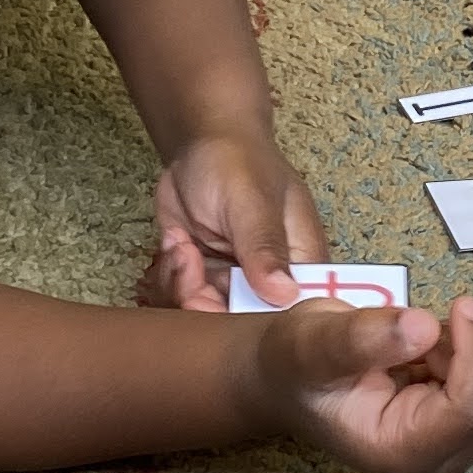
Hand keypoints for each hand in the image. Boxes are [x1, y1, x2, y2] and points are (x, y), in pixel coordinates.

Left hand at [139, 129, 327, 313]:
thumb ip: (265, 246)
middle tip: (190, 266)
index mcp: (302, 266)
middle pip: (242, 326)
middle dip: (206, 305)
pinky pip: (182, 302)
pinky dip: (170, 277)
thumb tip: (284, 294)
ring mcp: (234, 285)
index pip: (293, 317)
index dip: (256, 322)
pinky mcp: (203, 281)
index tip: (221, 300)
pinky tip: (175, 242)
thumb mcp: (252, 200)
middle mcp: (271, 283)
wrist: (201, 145)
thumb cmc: (238, 162)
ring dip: (182, 287)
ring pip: (206, 318)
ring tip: (181, 246)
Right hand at [253, 297, 472, 472]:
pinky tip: (428, 352)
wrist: (296, 376)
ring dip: (469, 342)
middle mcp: (441, 460)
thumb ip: (363, 338)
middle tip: (409, 330)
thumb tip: (423, 328)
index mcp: (402, 455)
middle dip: (463, 345)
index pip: (471, 410)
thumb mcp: (313, 343)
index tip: (458, 305)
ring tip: (412, 343)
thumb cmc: (298, 364)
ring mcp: (461, 442)